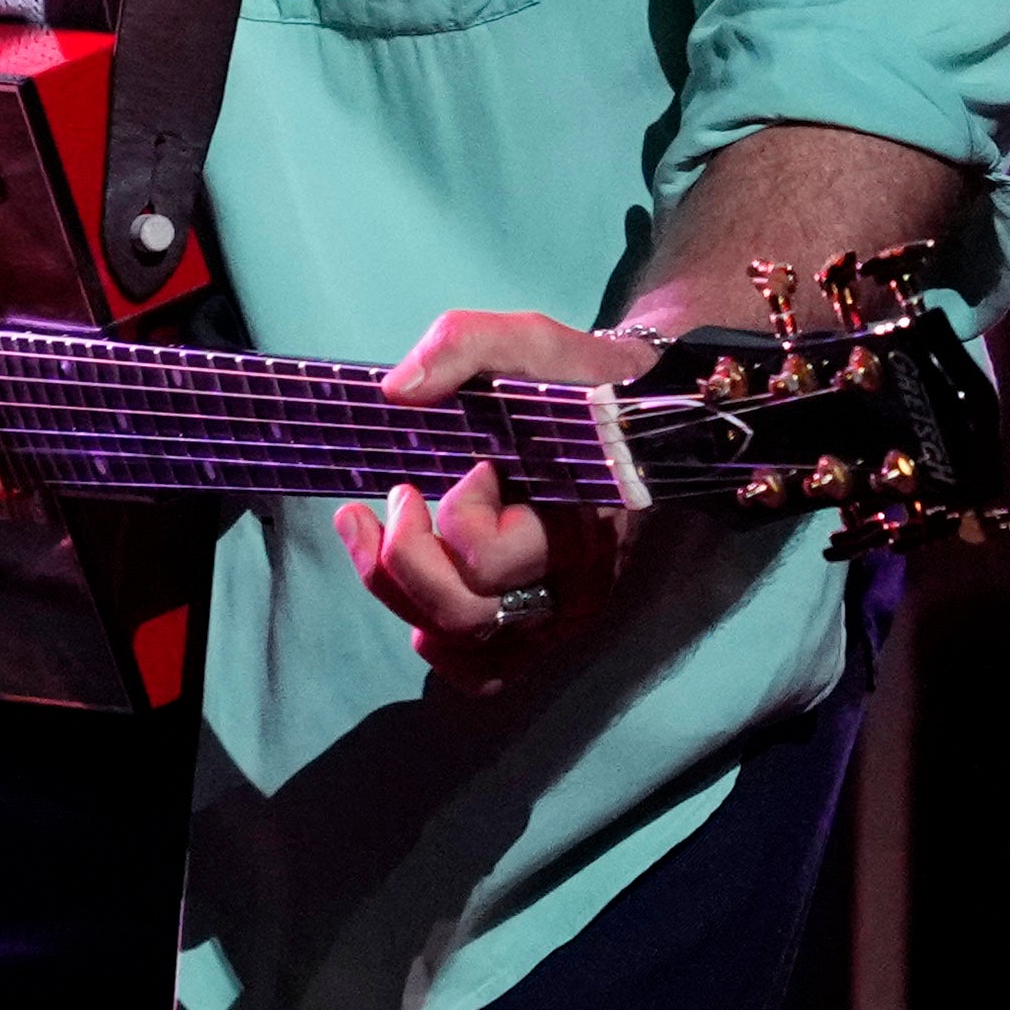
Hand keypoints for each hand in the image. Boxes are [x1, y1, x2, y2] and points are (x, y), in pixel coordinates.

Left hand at [341, 307, 651, 690]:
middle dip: (406, 556)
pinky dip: (431, 635)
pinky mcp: (538, 624)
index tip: (473, 463)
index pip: (490, 555)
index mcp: (578, 521)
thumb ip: (466, 346)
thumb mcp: (529, 341)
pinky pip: (479, 668)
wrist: (637, 416)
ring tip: (372, 527)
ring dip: (398, 591)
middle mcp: (573, 583)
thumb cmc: (578, 383)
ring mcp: (556, 612)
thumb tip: (398, 390)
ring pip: (462, 646)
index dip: (458, 510)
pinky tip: (400, 581)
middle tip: (400, 495)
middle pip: (464, 614)